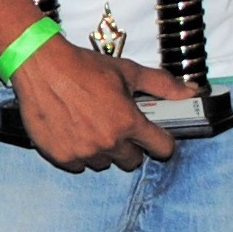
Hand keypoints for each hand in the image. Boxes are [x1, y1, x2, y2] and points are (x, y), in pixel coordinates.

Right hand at [11, 38, 178, 170]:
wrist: (41, 66)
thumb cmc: (84, 67)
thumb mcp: (128, 71)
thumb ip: (162, 85)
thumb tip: (191, 91)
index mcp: (128, 122)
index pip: (162, 148)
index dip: (160, 142)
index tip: (154, 137)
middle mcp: (108, 142)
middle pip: (132, 161)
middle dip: (128, 146)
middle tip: (116, 126)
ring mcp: (84, 152)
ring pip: (104, 163)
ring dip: (102, 150)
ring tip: (91, 127)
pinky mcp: (61, 157)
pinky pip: (78, 166)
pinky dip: (78, 153)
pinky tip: (72, 132)